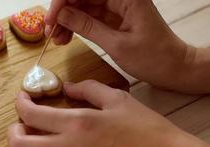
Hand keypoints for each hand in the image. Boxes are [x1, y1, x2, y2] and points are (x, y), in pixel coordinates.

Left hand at [8, 80, 209, 146]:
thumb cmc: (146, 129)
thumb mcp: (118, 99)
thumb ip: (87, 89)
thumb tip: (66, 87)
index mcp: (78, 123)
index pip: (32, 114)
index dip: (20, 104)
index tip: (23, 99)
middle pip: (20, 144)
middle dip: (13, 132)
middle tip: (20, 125)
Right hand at [44, 0, 200, 92]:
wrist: (171, 68)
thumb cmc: (153, 57)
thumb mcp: (116, 44)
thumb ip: (87, 27)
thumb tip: (61, 15)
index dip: (63, 2)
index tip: (49, 20)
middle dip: (61, 13)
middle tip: (48, 33)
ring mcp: (115, 6)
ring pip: (81, 7)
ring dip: (66, 21)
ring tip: (56, 40)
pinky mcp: (113, 17)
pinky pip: (87, 17)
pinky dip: (75, 27)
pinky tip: (65, 38)